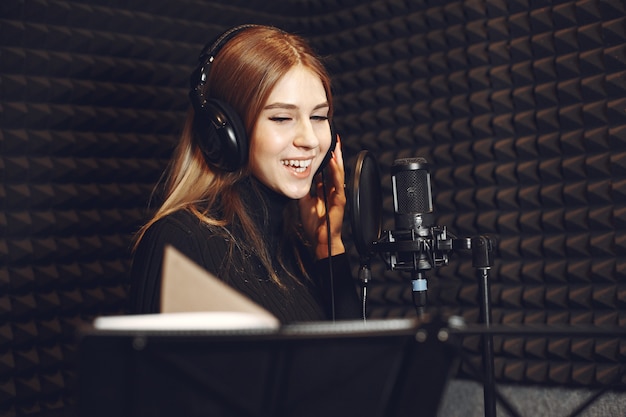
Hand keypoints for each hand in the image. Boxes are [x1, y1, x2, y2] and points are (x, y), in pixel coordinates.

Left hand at [299, 135, 345, 258]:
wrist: (320, 241)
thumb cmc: (315, 224)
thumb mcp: (305, 202)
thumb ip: (304, 190)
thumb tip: (297, 179)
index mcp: (326, 191)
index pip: (327, 171)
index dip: (327, 158)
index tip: (324, 146)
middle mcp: (334, 192)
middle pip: (335, 169)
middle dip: (335, 154)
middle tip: (334, 139)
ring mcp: (338, 196)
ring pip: (339, 174)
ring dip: (337, 160)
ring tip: (336, 146)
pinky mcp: (339, 203)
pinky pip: (338, 185)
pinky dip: (336, 174)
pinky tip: (334, 164)